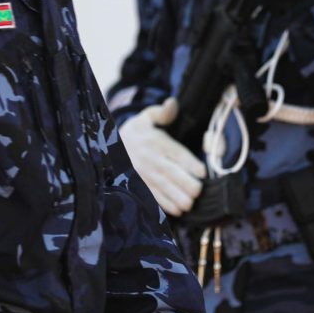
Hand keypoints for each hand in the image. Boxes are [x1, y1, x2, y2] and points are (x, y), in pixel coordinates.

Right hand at [119, 100, 205, 217]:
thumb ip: (163, 112)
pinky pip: (155, 198)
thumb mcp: (147, 117)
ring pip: (165, 189)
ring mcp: (145, 175)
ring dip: (179, 198)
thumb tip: (173, 103)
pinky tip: (179, 209)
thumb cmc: (137, 131)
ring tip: (190, 202)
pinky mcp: (141, 186)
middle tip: (199, 189)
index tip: (203, 172)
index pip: (177, 154)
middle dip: (188, 184)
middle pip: (172, 174)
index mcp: (156, 142)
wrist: (110, 146)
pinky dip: (167, 205)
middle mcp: (151, 160)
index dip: (191, 165)